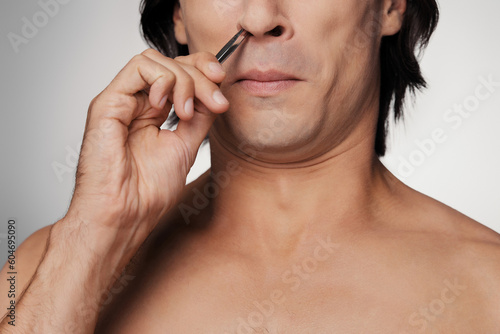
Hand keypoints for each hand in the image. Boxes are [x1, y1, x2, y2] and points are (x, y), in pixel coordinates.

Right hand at [65, 49, 228, 241]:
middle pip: (170, 63)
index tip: (222, 83)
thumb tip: (215, 92)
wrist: (127, 214)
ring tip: (187, 112)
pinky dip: (162, 79)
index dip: (202, 70)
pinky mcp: (108, 103)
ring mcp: (122, 101)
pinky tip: (167, 106)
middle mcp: (136, 103)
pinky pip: (138, 68)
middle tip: (215, 100)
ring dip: (183, 79)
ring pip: (155, 61)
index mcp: (152, 112)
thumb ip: (199, 116)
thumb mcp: (186, 145)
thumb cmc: (148, 191)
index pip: (177, 73)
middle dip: (200, 74)